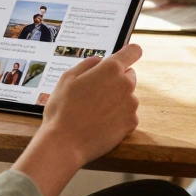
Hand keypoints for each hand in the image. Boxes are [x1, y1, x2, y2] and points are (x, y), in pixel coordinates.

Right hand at [38, 44, 142, 169]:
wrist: (65, 144)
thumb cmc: (62, 110)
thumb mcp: (67, 78)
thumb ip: (87, 64)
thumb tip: (100, 60)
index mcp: (111, 69)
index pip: (133, 51)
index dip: (129, 53)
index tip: (126, 56)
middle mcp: (126, 84)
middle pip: (129, 75)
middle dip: (116, 80)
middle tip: (95, 93)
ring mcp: (131, 104)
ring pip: (128, 96)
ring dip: (117, 100)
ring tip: (94, 111)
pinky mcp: (131, 123)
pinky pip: (128, 114)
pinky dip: (118, 117)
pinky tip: (101, 123)